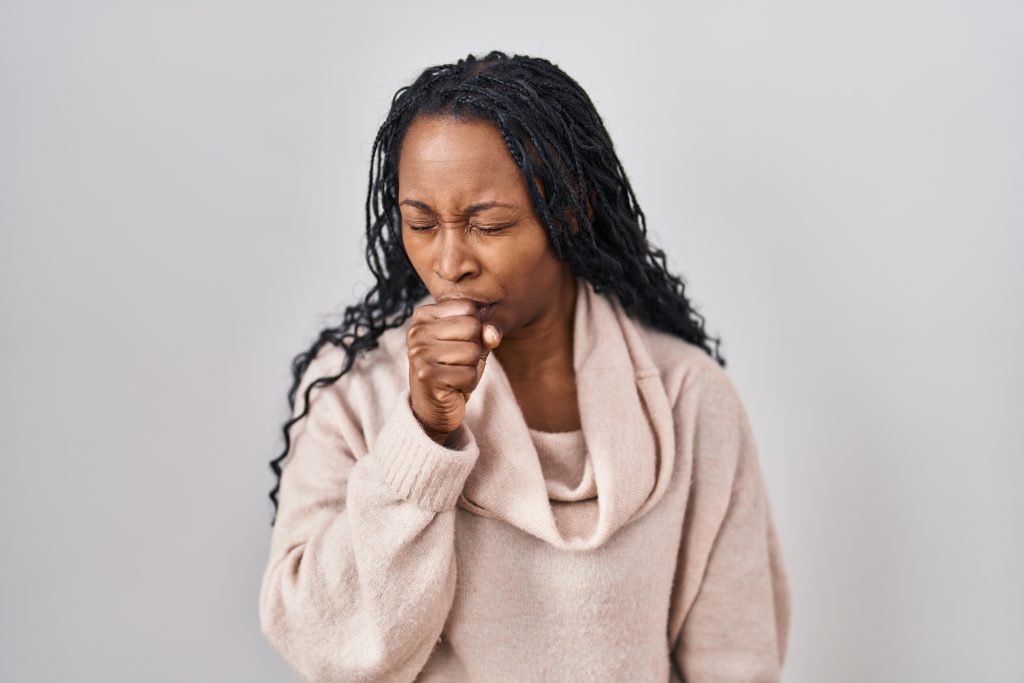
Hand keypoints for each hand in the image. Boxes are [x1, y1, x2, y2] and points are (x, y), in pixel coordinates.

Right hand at [406, 299, 502, 444]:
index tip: (457, 343)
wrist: (433, 407)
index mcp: (423, 316)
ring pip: (473, 351)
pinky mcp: (427, 376)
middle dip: (475, 348)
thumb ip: (484, 331)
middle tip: (457, 362)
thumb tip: (492, 333)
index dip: (474, 328)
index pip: (469, 307)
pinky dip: (469, 384)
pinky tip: (453, 387)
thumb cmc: (453, 369)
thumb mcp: (470, 343)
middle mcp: (417, 331)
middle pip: (472, 326)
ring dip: (472, 367)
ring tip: (455, 374)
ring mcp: (419, 354)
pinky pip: (469, 374)